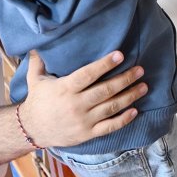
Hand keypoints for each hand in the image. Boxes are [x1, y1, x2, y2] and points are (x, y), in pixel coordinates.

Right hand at [20, 50, 146, 148]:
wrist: (33, 130)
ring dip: (130, 96)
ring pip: (111, 107)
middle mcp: (76, 105)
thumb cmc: (37, 101)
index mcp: (65, 89)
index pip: (88, 75)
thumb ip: (38, 61)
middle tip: (140, 70)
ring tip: (143, 87)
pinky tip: (135, 110)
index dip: (104, 65)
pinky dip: (124, 119)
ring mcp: (83, 121)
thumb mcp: (35, 79)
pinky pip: (109, 127)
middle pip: (105, 91)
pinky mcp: (88, 133)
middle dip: (125, 79)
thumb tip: (38, 43)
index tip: (120, 55)